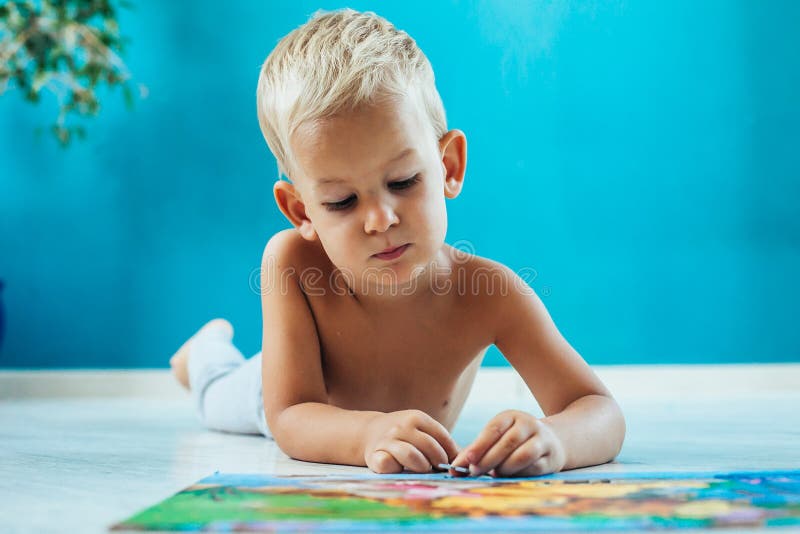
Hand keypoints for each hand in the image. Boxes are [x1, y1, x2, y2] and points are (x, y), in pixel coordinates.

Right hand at [363, 409, 459, 473]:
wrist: (369, 431)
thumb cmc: (404, 434)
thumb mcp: (421, 430)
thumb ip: (440, 442)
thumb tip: (465, 460)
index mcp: (417, 417)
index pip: (442, 437)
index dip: (451, 453)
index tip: (452, 463)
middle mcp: (402, 426)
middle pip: (430, 448)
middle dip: (438, 463)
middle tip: (438, 469)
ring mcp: (387, 440)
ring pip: (412, 457)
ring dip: (421, 467)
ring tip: (422, 469)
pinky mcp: (375, 455)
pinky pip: (389, 465)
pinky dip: (396, 469)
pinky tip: (399, 468)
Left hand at [450, 410, 565, 476]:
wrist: (552, 442)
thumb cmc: (514, 442)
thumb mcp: (497, 439)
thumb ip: (476, 452)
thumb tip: (455, 468)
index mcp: (511, 416)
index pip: (494, 429)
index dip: (480, 444)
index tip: (467, 459)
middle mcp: (528, 424)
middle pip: (507, 442)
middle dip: (488, 459)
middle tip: (474, 472)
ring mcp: (542, 440)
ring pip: (523, 455)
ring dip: (505, 467)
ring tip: (494, 474)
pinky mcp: (551, 457)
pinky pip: (534, 468)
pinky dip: (519, 474)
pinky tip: (509, 476)